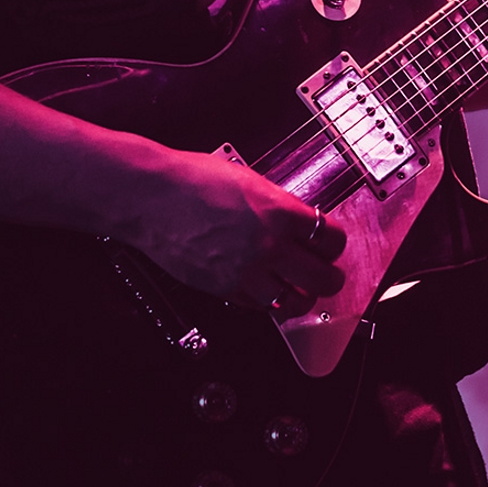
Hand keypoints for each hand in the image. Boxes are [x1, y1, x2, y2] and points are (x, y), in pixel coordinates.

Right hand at [134, 150, 345, 318]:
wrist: (151, 196)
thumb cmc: (192, 180)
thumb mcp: (250, 180)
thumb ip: (279, 204)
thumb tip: (299, 221)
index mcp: (279, 212)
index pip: (331, 238)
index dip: (335, 242)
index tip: (331, 243)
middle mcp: (267, 245)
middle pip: (322, 278)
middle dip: (331, 277)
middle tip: (329, 274)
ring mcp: (245, 270)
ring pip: (293, 302)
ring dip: (302, 297)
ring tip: (301, 290)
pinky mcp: (223, 288)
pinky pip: (259, 306)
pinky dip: (268, 302)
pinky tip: (267, 289)